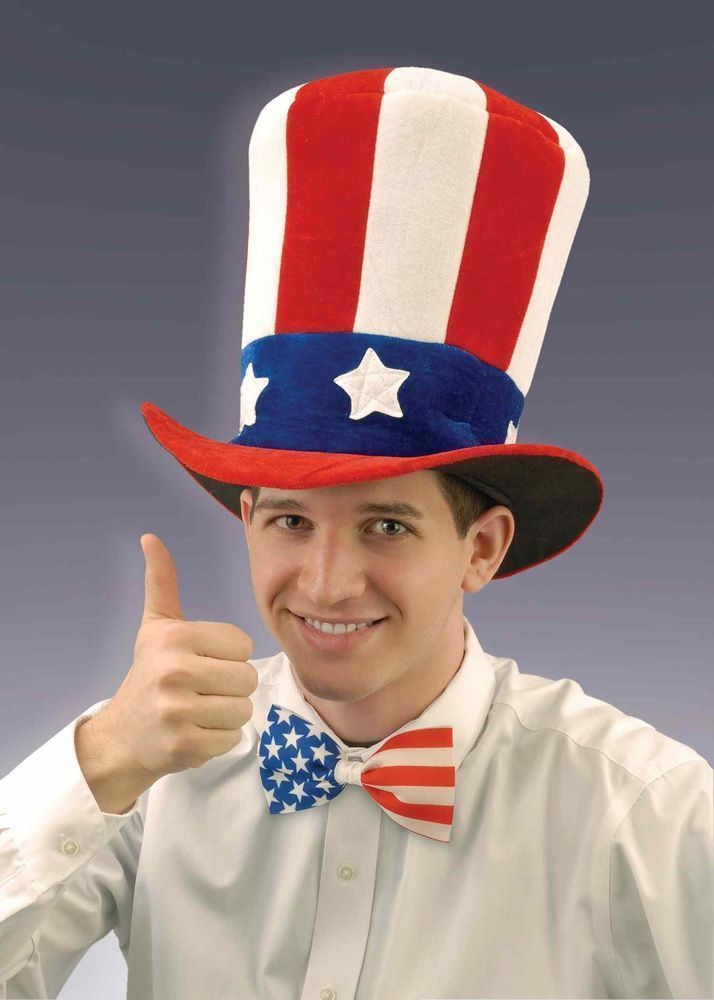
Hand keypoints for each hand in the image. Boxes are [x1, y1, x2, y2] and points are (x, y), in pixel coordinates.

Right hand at [97, 533, 257, 781]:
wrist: (122, 737)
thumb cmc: (148, 675)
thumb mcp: (156, 627)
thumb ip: (161, 583)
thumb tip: (150, 537)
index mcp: (175, 637)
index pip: (243, 645)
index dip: (228, 656)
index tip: (202, 663)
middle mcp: (174, 671)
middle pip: (247, 678)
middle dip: (231, 687)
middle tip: (202, 691)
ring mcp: (177, 711)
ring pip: (243, 710)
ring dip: (227, 715)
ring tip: (199, 711)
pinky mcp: (184, 745)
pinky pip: (232, 739)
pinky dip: (219, 740)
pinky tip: (194, 732)